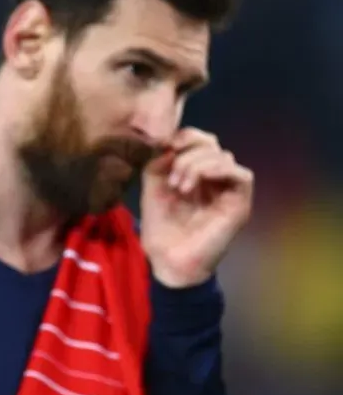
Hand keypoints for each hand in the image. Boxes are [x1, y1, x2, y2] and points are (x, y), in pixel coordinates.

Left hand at [140, 128, 253, 287]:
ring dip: (195, 164)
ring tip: (179, 186)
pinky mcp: (239, 203)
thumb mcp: (153, 185)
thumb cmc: (160, 226)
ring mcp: (228, 191)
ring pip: (223, 156)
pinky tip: (196, 182)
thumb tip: (171, 142)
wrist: (167, 258)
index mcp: (195, 173)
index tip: (164, 146)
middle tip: (171, 174)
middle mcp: (214, 179)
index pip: (200, 141)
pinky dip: (216, 170)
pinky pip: (241, 174)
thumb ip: (159, 160)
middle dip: (188, 151)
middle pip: (212, 144)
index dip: (185, 137)